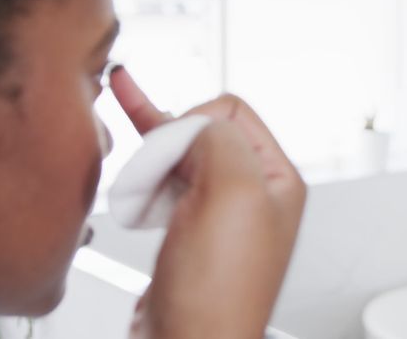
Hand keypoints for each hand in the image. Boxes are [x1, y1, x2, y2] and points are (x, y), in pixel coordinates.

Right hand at [110, 67, 306, 338]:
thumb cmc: (217, 295)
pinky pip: (164, 186)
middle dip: (168, 139)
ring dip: (152, 158)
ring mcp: (217, 214)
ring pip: (178, 158)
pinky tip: (130, 175)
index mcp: (276, 179)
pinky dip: (143, 179)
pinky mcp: (186, 232)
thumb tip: (195, 123)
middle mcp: (251, 194)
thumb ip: (219, 139)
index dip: (194, 121)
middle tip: (146, 158)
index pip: (232, 111)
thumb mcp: (232, 194)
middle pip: (203, 132)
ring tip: (134, 169)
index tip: (171, 148)